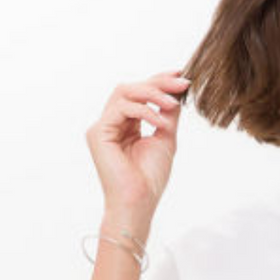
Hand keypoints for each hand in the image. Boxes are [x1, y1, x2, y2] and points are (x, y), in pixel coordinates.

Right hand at [87, 71, 190, 216]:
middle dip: (158, 83)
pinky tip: (160, 123)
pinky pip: (121, 108)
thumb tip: (176, 89)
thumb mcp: (166, 138)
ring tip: (171, 104)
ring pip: (125, 92)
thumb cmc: (150, 179)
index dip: (160, 81)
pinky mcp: (98, 133)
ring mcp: (102, 127)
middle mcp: (112, 123)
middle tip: (181, 84)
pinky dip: (144, 111)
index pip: (140, 94)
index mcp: (126, 124)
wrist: (138, 203)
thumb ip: (168, 113)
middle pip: (131, 87)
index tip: (181, 76)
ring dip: (152, 94)